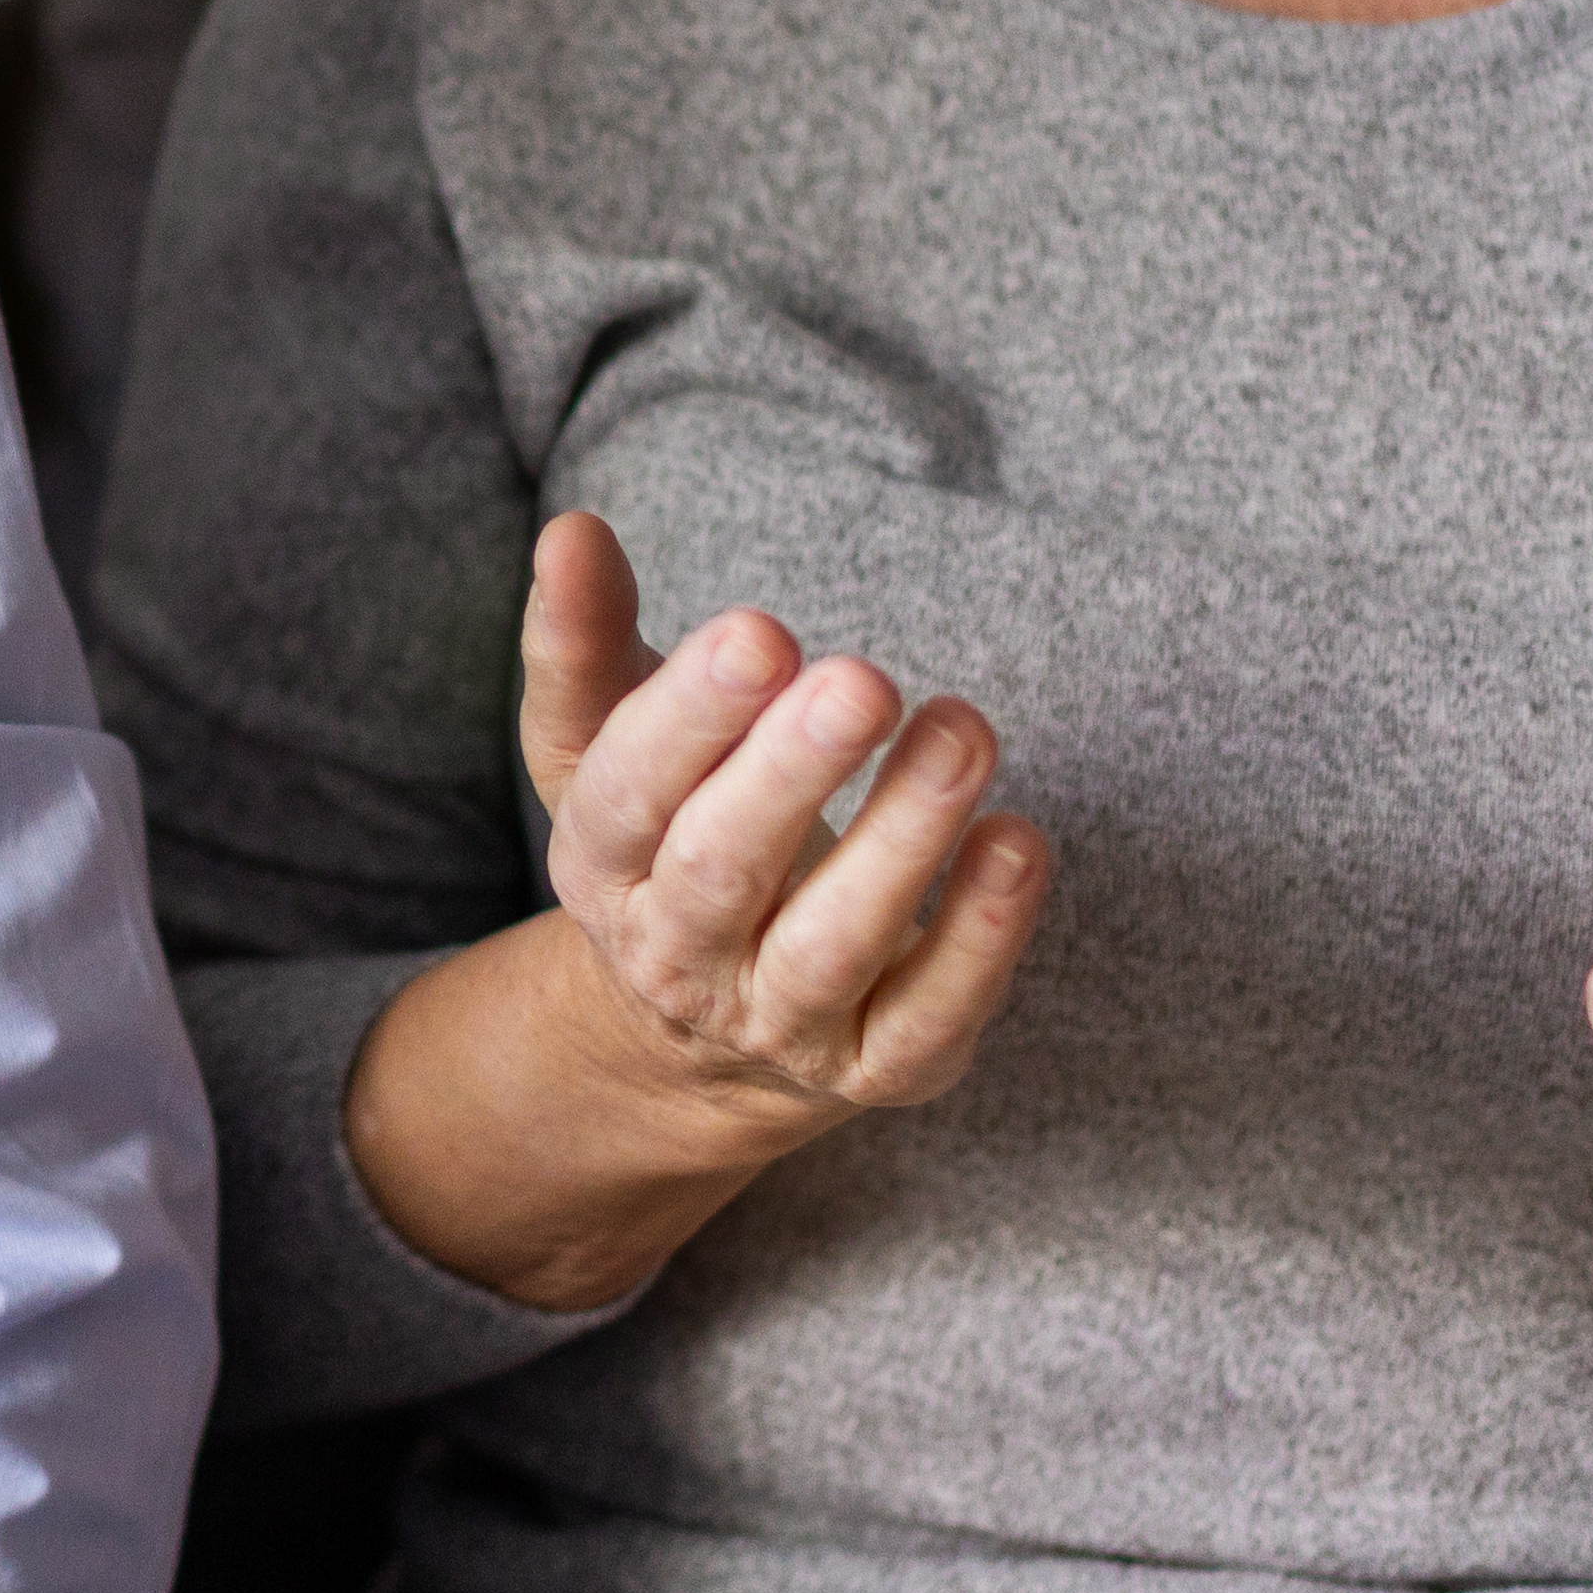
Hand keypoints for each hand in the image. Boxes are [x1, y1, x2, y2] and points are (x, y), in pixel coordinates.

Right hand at [337, 515, 1053, 1311]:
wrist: (703, 1031)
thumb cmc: (668, 837)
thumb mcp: (604, 744)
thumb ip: (589, 639)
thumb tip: (572, 530)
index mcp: (603, 864)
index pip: (629, 795)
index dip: (689, 720)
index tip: (760, 633)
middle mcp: (680, 955)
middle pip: (723, 872)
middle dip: (793, 775)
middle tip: (862, 679)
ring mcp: (781, 1020)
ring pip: (834, 945)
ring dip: (903, 839)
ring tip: (962, 731)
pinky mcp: (882, 1062)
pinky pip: (933, 1014)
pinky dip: (983, 938)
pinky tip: (1019, 841)